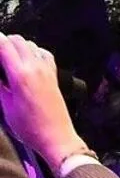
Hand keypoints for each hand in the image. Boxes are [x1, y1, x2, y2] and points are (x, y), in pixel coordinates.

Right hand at [0, 34, 87, 170]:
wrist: (56, 136)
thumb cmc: (32, 128)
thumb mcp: (6, 106)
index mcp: (21, 75)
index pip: (4, 45)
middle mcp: (37, 68)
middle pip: (18, 40)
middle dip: (3, 42)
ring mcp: (48, 71)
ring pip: (31, 44)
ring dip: (17, 46)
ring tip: (6, 59)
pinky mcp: (54, 76)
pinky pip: (43, 54)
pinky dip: (32, 52)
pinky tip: (25, 63)